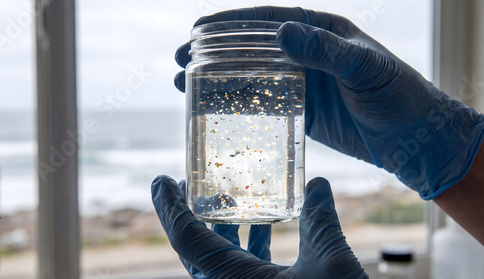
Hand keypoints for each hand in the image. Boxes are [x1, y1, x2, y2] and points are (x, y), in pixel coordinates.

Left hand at [151, 175, 367, 278]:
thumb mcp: (330, 264)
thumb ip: (320, 221)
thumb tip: (317, 184)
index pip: (185, 238)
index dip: (169, 206)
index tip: (161, 180)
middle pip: (194, 246)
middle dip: (190, 212)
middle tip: (194, 184)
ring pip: (216, 257)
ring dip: (220, 227)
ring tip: (229, 198)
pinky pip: (238, 267)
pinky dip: (245, 243)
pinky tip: (263, 225)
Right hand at [174, 6, 483, 199]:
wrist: (412, 138)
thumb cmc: (397, 95)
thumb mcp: (364, 67)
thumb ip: (325, 50)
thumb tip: (282, 31)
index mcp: (322, 32)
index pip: (269, 20)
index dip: (230, 24)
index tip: (197, 30)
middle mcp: (307, 54)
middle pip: (252, 48)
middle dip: (215, 53)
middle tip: (182, 61)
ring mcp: (302, 84)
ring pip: (253, 77)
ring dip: (220, 80)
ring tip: (187, 86)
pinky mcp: (301, 112)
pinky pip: (265, 105)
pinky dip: (240, 105)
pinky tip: (216, 110)